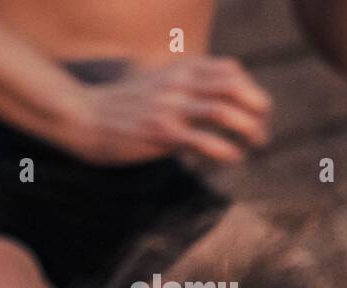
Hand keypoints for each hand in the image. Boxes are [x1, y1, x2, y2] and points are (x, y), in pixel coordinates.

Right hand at [64, 57, 271, 165]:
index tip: (255, 113)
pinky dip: (227, 151)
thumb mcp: (160, 82)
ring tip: (255, 144)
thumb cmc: (127, 105)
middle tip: (262, 132)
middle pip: (234, 86)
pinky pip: (204, 141)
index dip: (252, 91)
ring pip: (223, 111)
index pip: (231, 69)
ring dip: (249, 130)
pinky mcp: (161, 133)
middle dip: (258, 109)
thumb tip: (228, 87)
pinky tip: (232, 158)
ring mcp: (169, 107)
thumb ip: (190, 82)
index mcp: (180, 69)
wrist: (84, 117)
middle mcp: (177, 83)